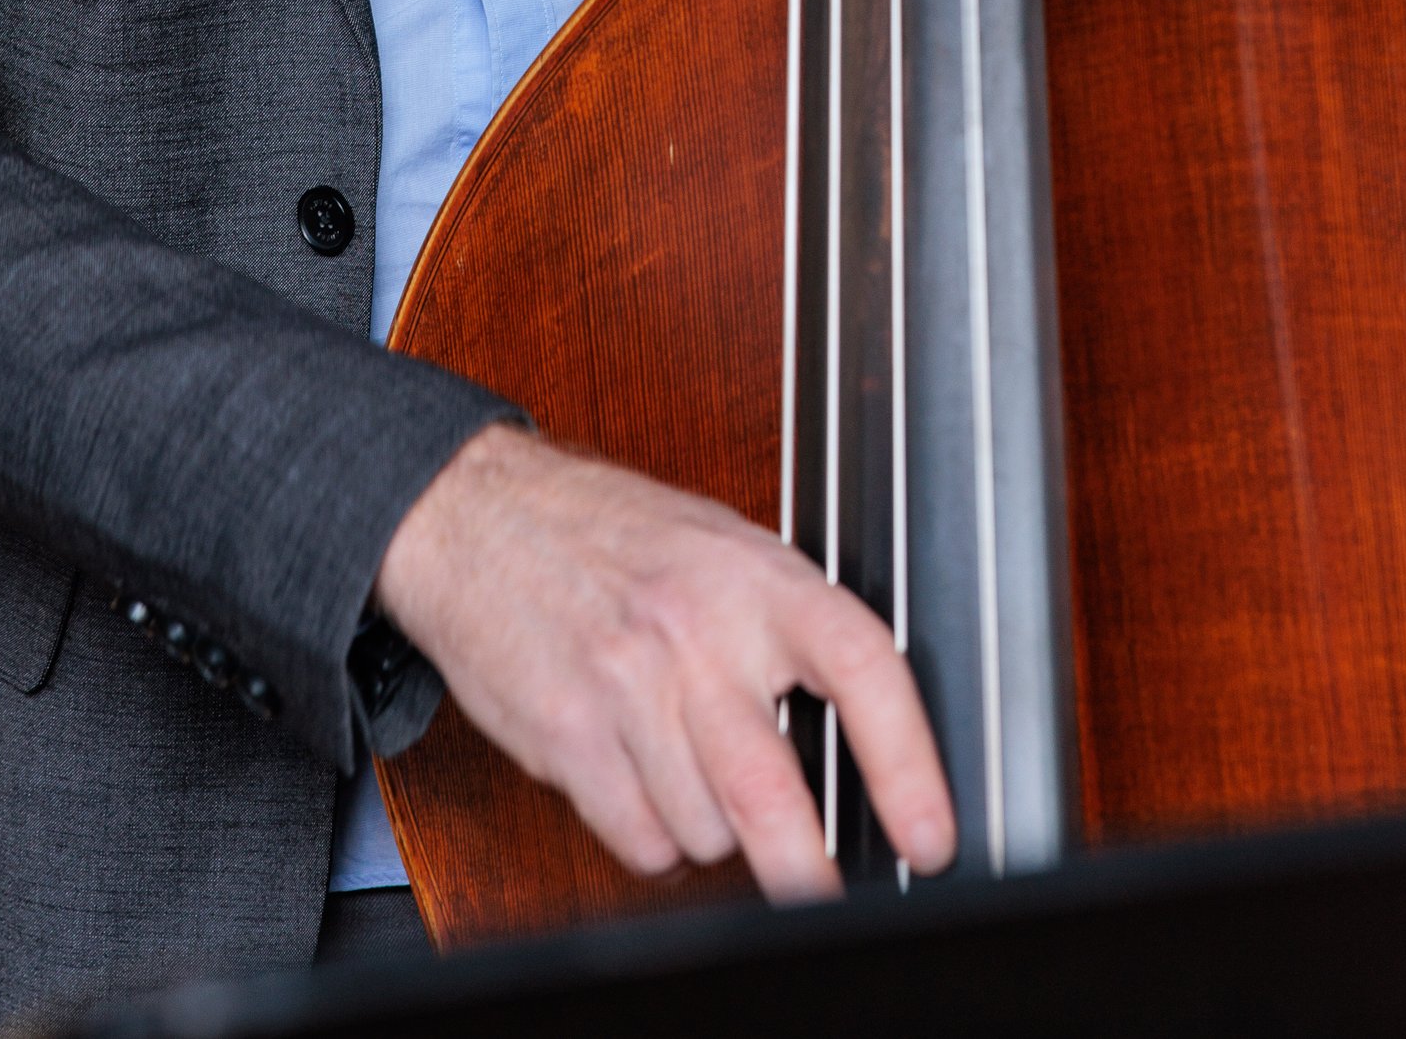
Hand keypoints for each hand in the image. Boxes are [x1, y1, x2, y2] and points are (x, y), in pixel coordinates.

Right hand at [374, 426, 955, 901]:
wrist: (474, 512)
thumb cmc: (607, 532)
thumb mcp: (720, 548)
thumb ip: (784, 631)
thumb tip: (859, 739)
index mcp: (754, 576)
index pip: (862, 667)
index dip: (909, 763)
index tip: (930, 834)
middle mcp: (695, 629)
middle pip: (772, 795)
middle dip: (807, 875)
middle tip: (823, 893)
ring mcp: (626, 685)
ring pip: (705, 833)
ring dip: (710, 831)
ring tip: (683, 762)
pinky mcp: (566, 734)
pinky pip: (638, 843)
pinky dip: (650, 837)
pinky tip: (638, 778)